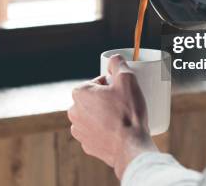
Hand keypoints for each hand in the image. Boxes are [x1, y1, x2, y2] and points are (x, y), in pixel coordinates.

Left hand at [68, 55, 157, 178]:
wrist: (131, 147)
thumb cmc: (128, 113)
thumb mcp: (127, 79)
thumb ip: (118, 63)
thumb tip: (114, 58)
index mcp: (80, 93)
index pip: (98, 82)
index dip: (112, 85)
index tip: (122, 93)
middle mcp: (73, 112)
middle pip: (94, 99)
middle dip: (107, 99)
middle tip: (124, 105)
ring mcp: (79, 131)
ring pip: (94, 115)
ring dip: (104, 115)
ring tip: (122, 119)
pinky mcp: (87, 145)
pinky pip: (96, 132)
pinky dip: (105, 130)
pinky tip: (118, 132)